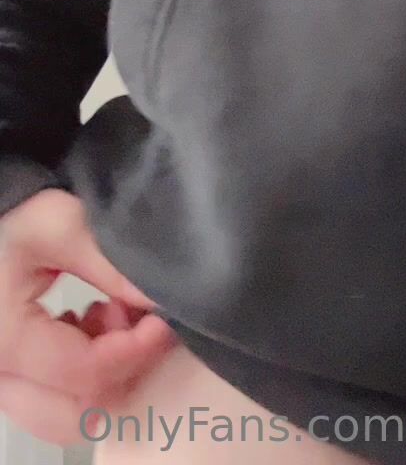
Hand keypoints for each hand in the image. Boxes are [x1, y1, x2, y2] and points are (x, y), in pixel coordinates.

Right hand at [0, 188, 176, 444]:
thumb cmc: (13, 218)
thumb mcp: (58, 222)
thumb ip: (109, 260)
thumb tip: (160, 300)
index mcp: (7, 341)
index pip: (85, 375)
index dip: (135, 351)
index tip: (164, 321)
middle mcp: (0, 374)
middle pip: (79, 411)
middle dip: (124, 368)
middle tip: (142, 321)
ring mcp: (6, 381)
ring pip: (72, 413)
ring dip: (109, 372)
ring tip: (116, 317)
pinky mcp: (16, 376)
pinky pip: (61, 401)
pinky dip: (92, 372)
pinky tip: (99, 323)